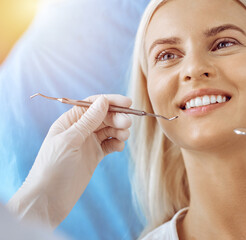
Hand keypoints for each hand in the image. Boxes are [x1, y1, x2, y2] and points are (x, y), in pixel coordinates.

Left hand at [7, 94, 131, 227]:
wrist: (50, 199)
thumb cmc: (53, 167)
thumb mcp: (70, 140)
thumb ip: (88, 121)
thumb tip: (103, 101)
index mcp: (70, 121)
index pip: (93, 104)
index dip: (110, 101)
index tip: (127, 103)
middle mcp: (80, 130)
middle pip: (104, 116)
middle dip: (117, 117)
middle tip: (127, 124)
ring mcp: (88, 143)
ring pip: (109, 130)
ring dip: (119, 130)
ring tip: (124, 137)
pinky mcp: (95, 156)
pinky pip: (110, 144)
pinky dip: (117, 143)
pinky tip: (119, 147)